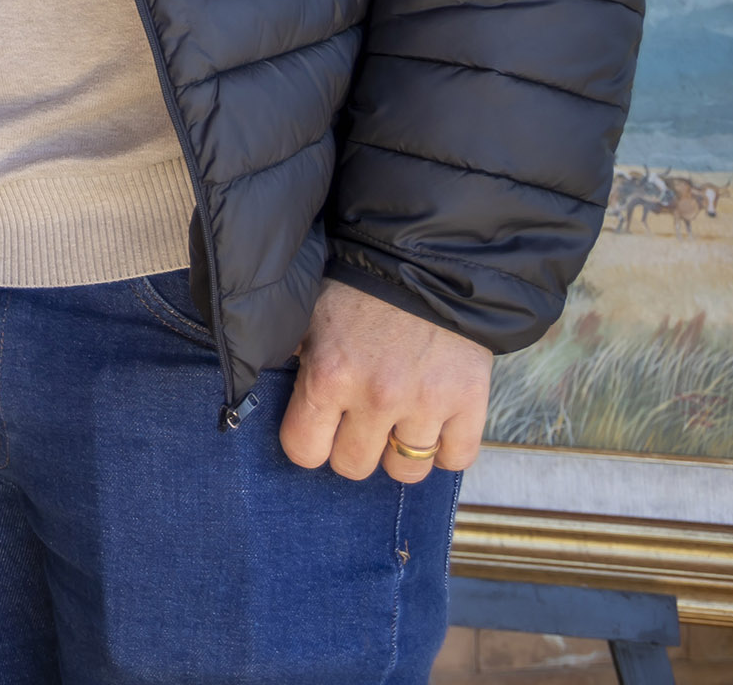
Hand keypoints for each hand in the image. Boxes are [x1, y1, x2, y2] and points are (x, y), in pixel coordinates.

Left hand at [279, 278, 492, 482]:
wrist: (427, 262)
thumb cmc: (359, 289)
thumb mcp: (307, 317)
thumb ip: (288, 357)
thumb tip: (262, 390)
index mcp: (329, 375)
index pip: (304, 451)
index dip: (308, 443)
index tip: (317, 430)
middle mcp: (377, 396)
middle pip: (354, 467)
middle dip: (352, 448)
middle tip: (358, 422)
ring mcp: (427, 403)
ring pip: (406, 470)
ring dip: (399, 450)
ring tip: (397, 421)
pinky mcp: (470, 402)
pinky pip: (456, 460)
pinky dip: (445, 449)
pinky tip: (433, 424)